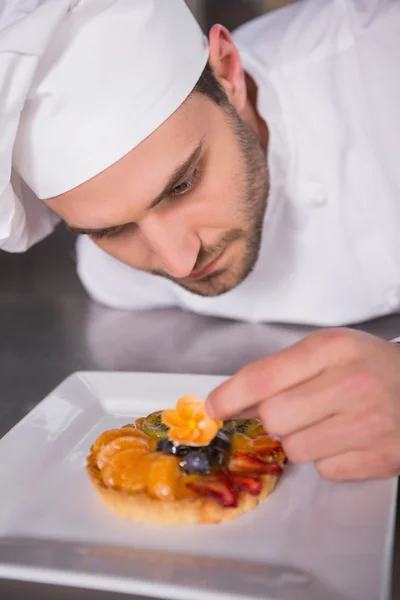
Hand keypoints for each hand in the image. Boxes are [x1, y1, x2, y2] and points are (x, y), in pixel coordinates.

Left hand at [206, 328, 399, 480]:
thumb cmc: (369, 365)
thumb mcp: (327, 350)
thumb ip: (279, 371)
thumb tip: (230, 402)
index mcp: (332, 349)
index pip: (262, 377)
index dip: (229, 396)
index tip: (213, 408)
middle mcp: (351, 384)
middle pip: (273, 418)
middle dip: (275, 417)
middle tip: (297, 407)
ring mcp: (369, 424)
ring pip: (296, 449)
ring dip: (302, 439)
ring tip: (329, 421)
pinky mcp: (382, 457)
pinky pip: (325, 470)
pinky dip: (328, 458)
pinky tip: (348, 438)